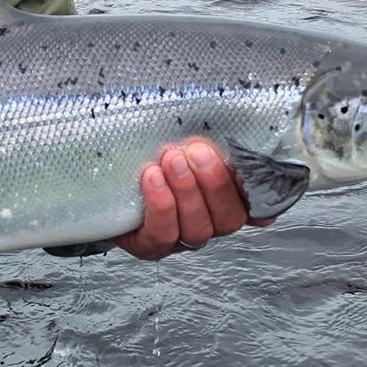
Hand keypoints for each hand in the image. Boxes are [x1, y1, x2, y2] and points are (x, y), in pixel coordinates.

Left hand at [113, 137, 272, 260]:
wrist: (107, 176)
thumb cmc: (151, 149)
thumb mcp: (181, 136)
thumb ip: (205, 134)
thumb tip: (231, 120)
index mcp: (225, 197)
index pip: (256, 205)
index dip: (259, 194)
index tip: (248, 170)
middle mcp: (208, 221)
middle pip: (228, 218)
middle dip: (214, 183)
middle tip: (195, 152)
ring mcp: (181, 237)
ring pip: (198, 228)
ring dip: (186, 191)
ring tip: (170, 159)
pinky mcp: (151, 246)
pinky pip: (163, 235)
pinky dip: (161, 204)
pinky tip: (152, 177)